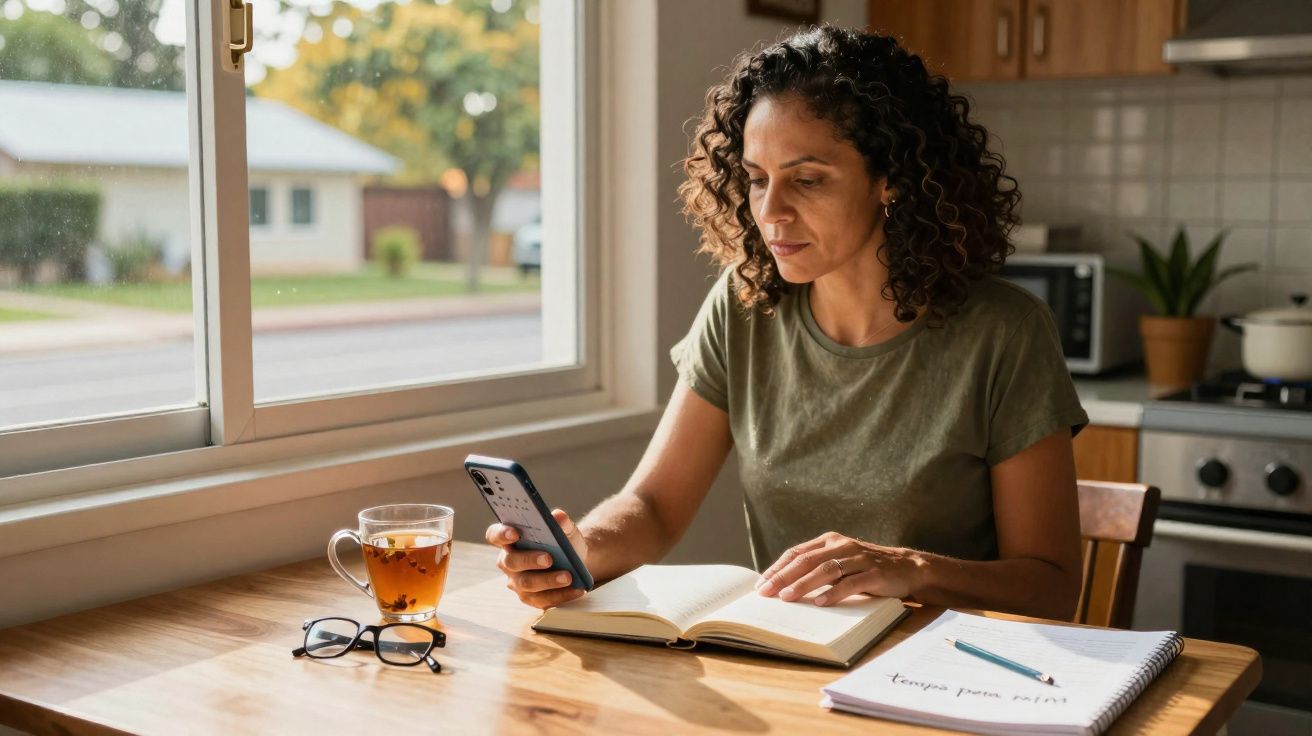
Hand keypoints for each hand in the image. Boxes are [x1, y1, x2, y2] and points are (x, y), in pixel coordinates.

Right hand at [485, 509, 589, 609]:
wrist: (575, 562)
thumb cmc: (563, 543)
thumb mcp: (566, 531)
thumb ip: (563, 523)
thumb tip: (559, 516)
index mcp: (509, 541)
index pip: (495, 535)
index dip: (501, 534)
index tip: (515, 533)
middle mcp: (508, 563)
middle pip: (511, 562)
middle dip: (529, 560)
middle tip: (548, 559)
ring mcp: (518, 583)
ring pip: (527, 583)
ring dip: (548, 580)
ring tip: (568, 576)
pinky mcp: (532, 599)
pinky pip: (544, 599)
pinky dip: (562, 594)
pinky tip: (577, 589)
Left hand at [755, 531, 923, 605]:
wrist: (907, 568)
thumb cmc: (866, 568)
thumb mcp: (840, 562)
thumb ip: (817, 567)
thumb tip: (783, 586)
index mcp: (830, 540)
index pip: (797, 553)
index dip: (778, 568)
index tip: (761, 584)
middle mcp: (842, 545)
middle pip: (807, 560)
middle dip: (784, 577)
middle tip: (767, 592)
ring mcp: (859, 558)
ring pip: (826, 570)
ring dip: (804, 584)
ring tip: (787, 597)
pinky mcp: (874, 573)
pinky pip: (851, 583)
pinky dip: (834, 593)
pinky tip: (821, 603)